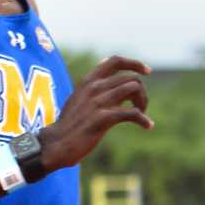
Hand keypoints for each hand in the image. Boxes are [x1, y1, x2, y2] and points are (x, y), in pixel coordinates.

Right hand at [40, 56, 152, 170]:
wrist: (57, 143)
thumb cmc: (70, 124)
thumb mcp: (78, 98)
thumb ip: (93, 87)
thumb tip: (111, 78)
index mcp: (88, 80)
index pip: (115, 61)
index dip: (135, 63)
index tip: (147, 71)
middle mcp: (94, 87)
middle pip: (131, 78)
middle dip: (141, 92)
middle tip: (141, 107)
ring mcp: (99, 102)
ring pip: (134, 89)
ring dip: (143, 102)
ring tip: (142, 114)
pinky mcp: (103, 118)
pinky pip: (132, 113)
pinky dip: (144, 119)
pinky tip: (147, 125)